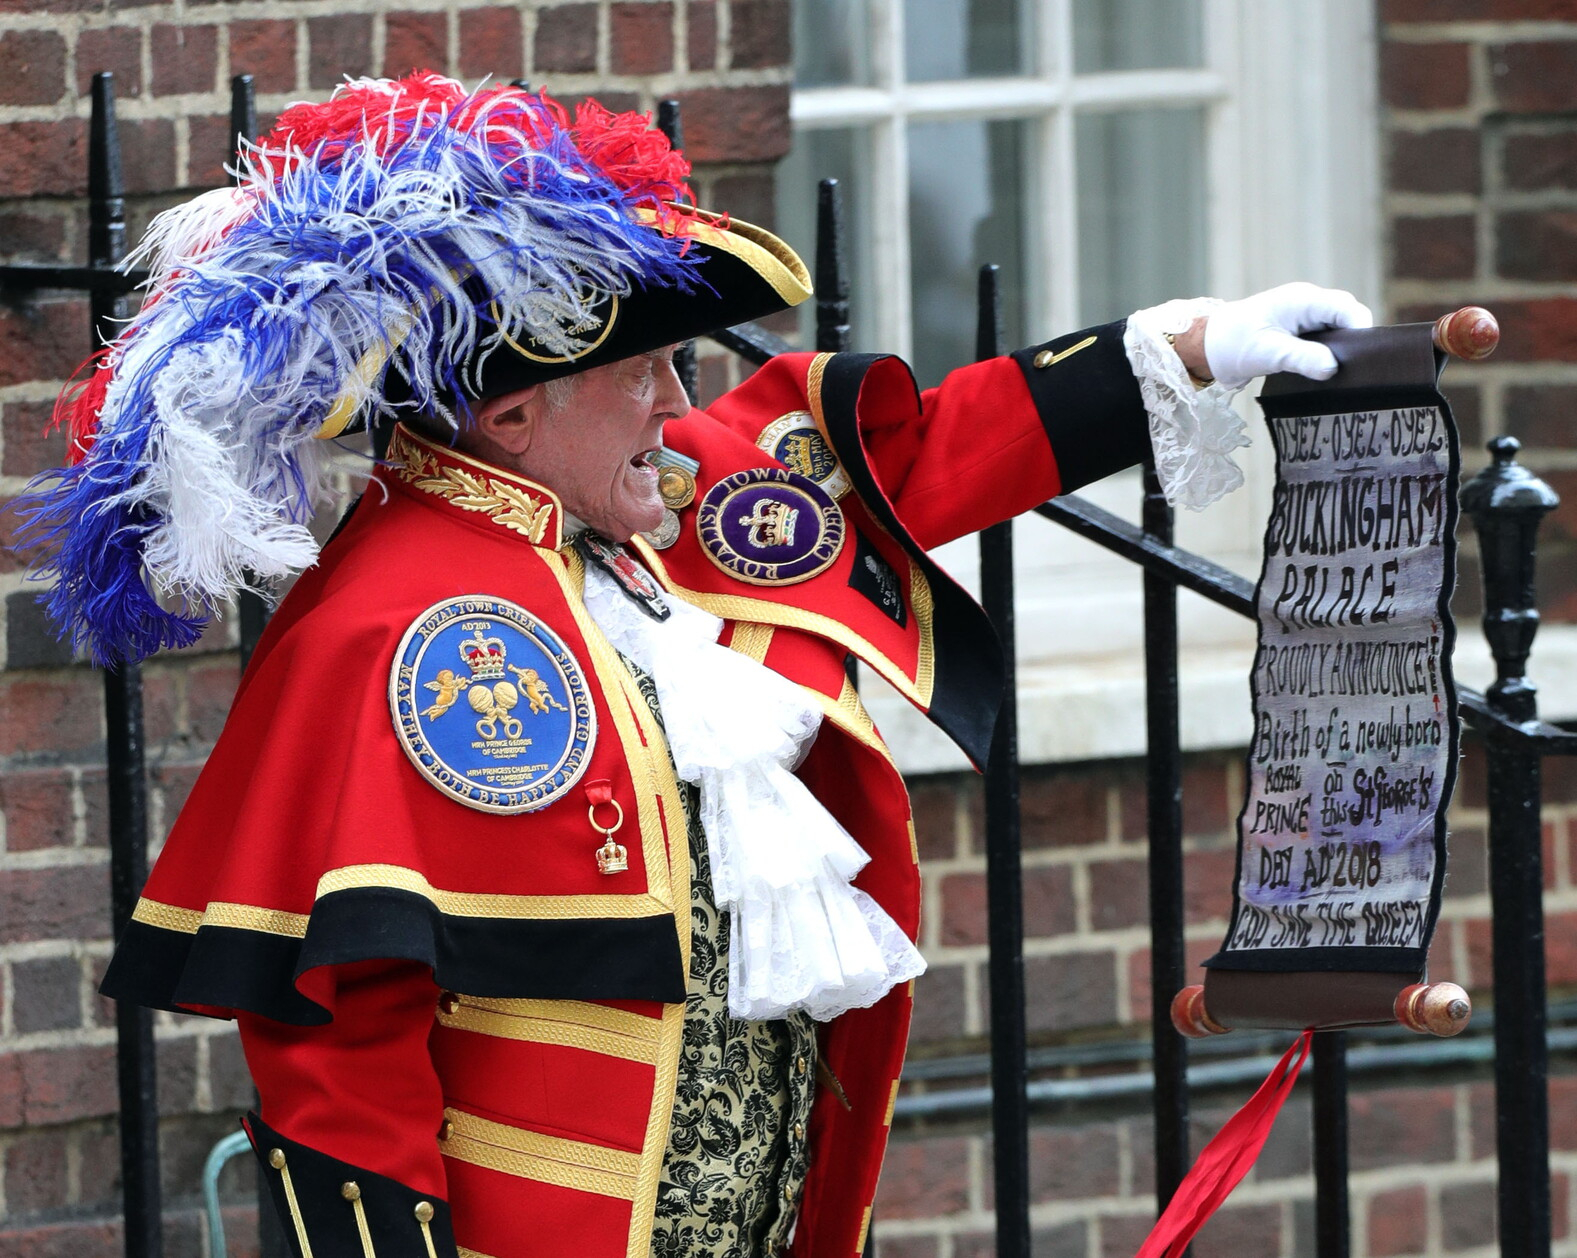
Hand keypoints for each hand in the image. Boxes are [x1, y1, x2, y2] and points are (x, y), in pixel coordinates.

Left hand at [1200, 282, 1373, 388]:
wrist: (1209, 346)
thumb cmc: (1234, 343)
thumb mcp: (1268, 352)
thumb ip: (1301, 358)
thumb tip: (1332, 368)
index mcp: (1303, 300)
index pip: (1347, 308)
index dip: (1361, 330)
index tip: (1363, 358)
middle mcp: (1309, 305)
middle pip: (1347, 318)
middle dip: (1354, 341)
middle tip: (1355, 370)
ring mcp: (1306, 318)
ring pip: (1339, 330)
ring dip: (1342, 350)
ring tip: (1343, 374)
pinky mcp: (1300, 333)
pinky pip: (1326, 340)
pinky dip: (1328, 355)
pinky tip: (1327, 373)